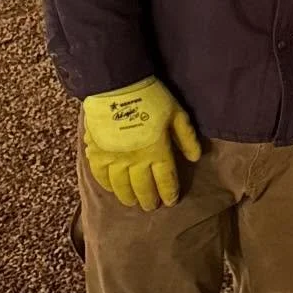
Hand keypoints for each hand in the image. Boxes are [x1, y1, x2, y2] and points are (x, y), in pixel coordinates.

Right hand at [82, 77, 201, 210]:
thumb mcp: (177, 113)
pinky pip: (100, 175)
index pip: (165, 180)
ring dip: (128, 196)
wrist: (117, 85)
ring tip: (132, 202)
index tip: (171, 201)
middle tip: (151, 207)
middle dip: (149, 199)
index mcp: (157, 152)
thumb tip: (195, 158)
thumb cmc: (151, 97)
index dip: (169, 193)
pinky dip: (106, 184)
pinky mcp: (96, 151)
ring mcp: (114, 158)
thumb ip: (186, 137)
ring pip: (121, 186)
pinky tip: (111, 188)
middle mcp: (135, 160)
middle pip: (143, 187)